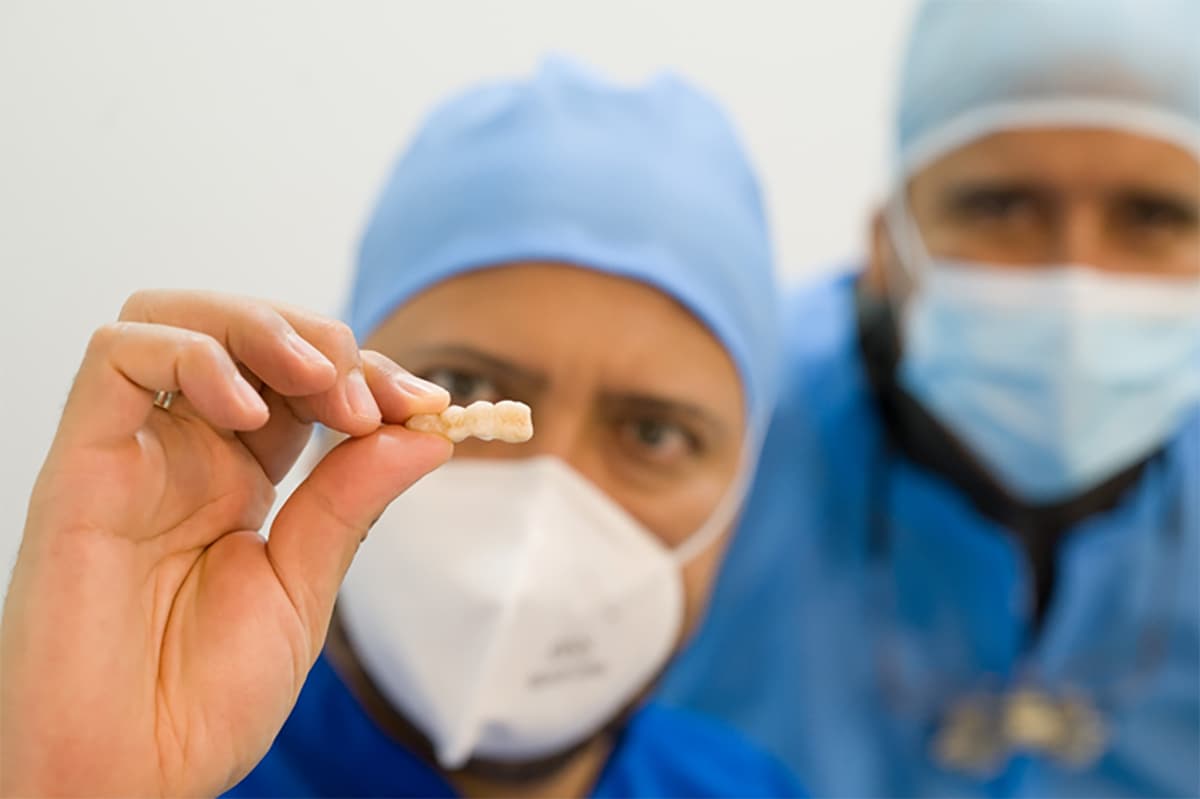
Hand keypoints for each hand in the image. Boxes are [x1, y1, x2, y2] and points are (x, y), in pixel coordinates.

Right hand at [0, 291, 451, 796]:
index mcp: (241, 476)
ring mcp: (132, 452)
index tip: (428, 405)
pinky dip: (190, 355)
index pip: (304, 380)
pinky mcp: (78, 465)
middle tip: (373, 398)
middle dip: (324, 343)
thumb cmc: (205, 698)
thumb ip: (351, 502)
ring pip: (178, 317)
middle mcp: (185, 451)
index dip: (369, 375)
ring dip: (262, 327)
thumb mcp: (304, 589)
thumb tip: (426, 434)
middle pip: (246, 332)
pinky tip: (246, 409)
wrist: (128, 776)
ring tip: (321, 382)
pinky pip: (116, 359)